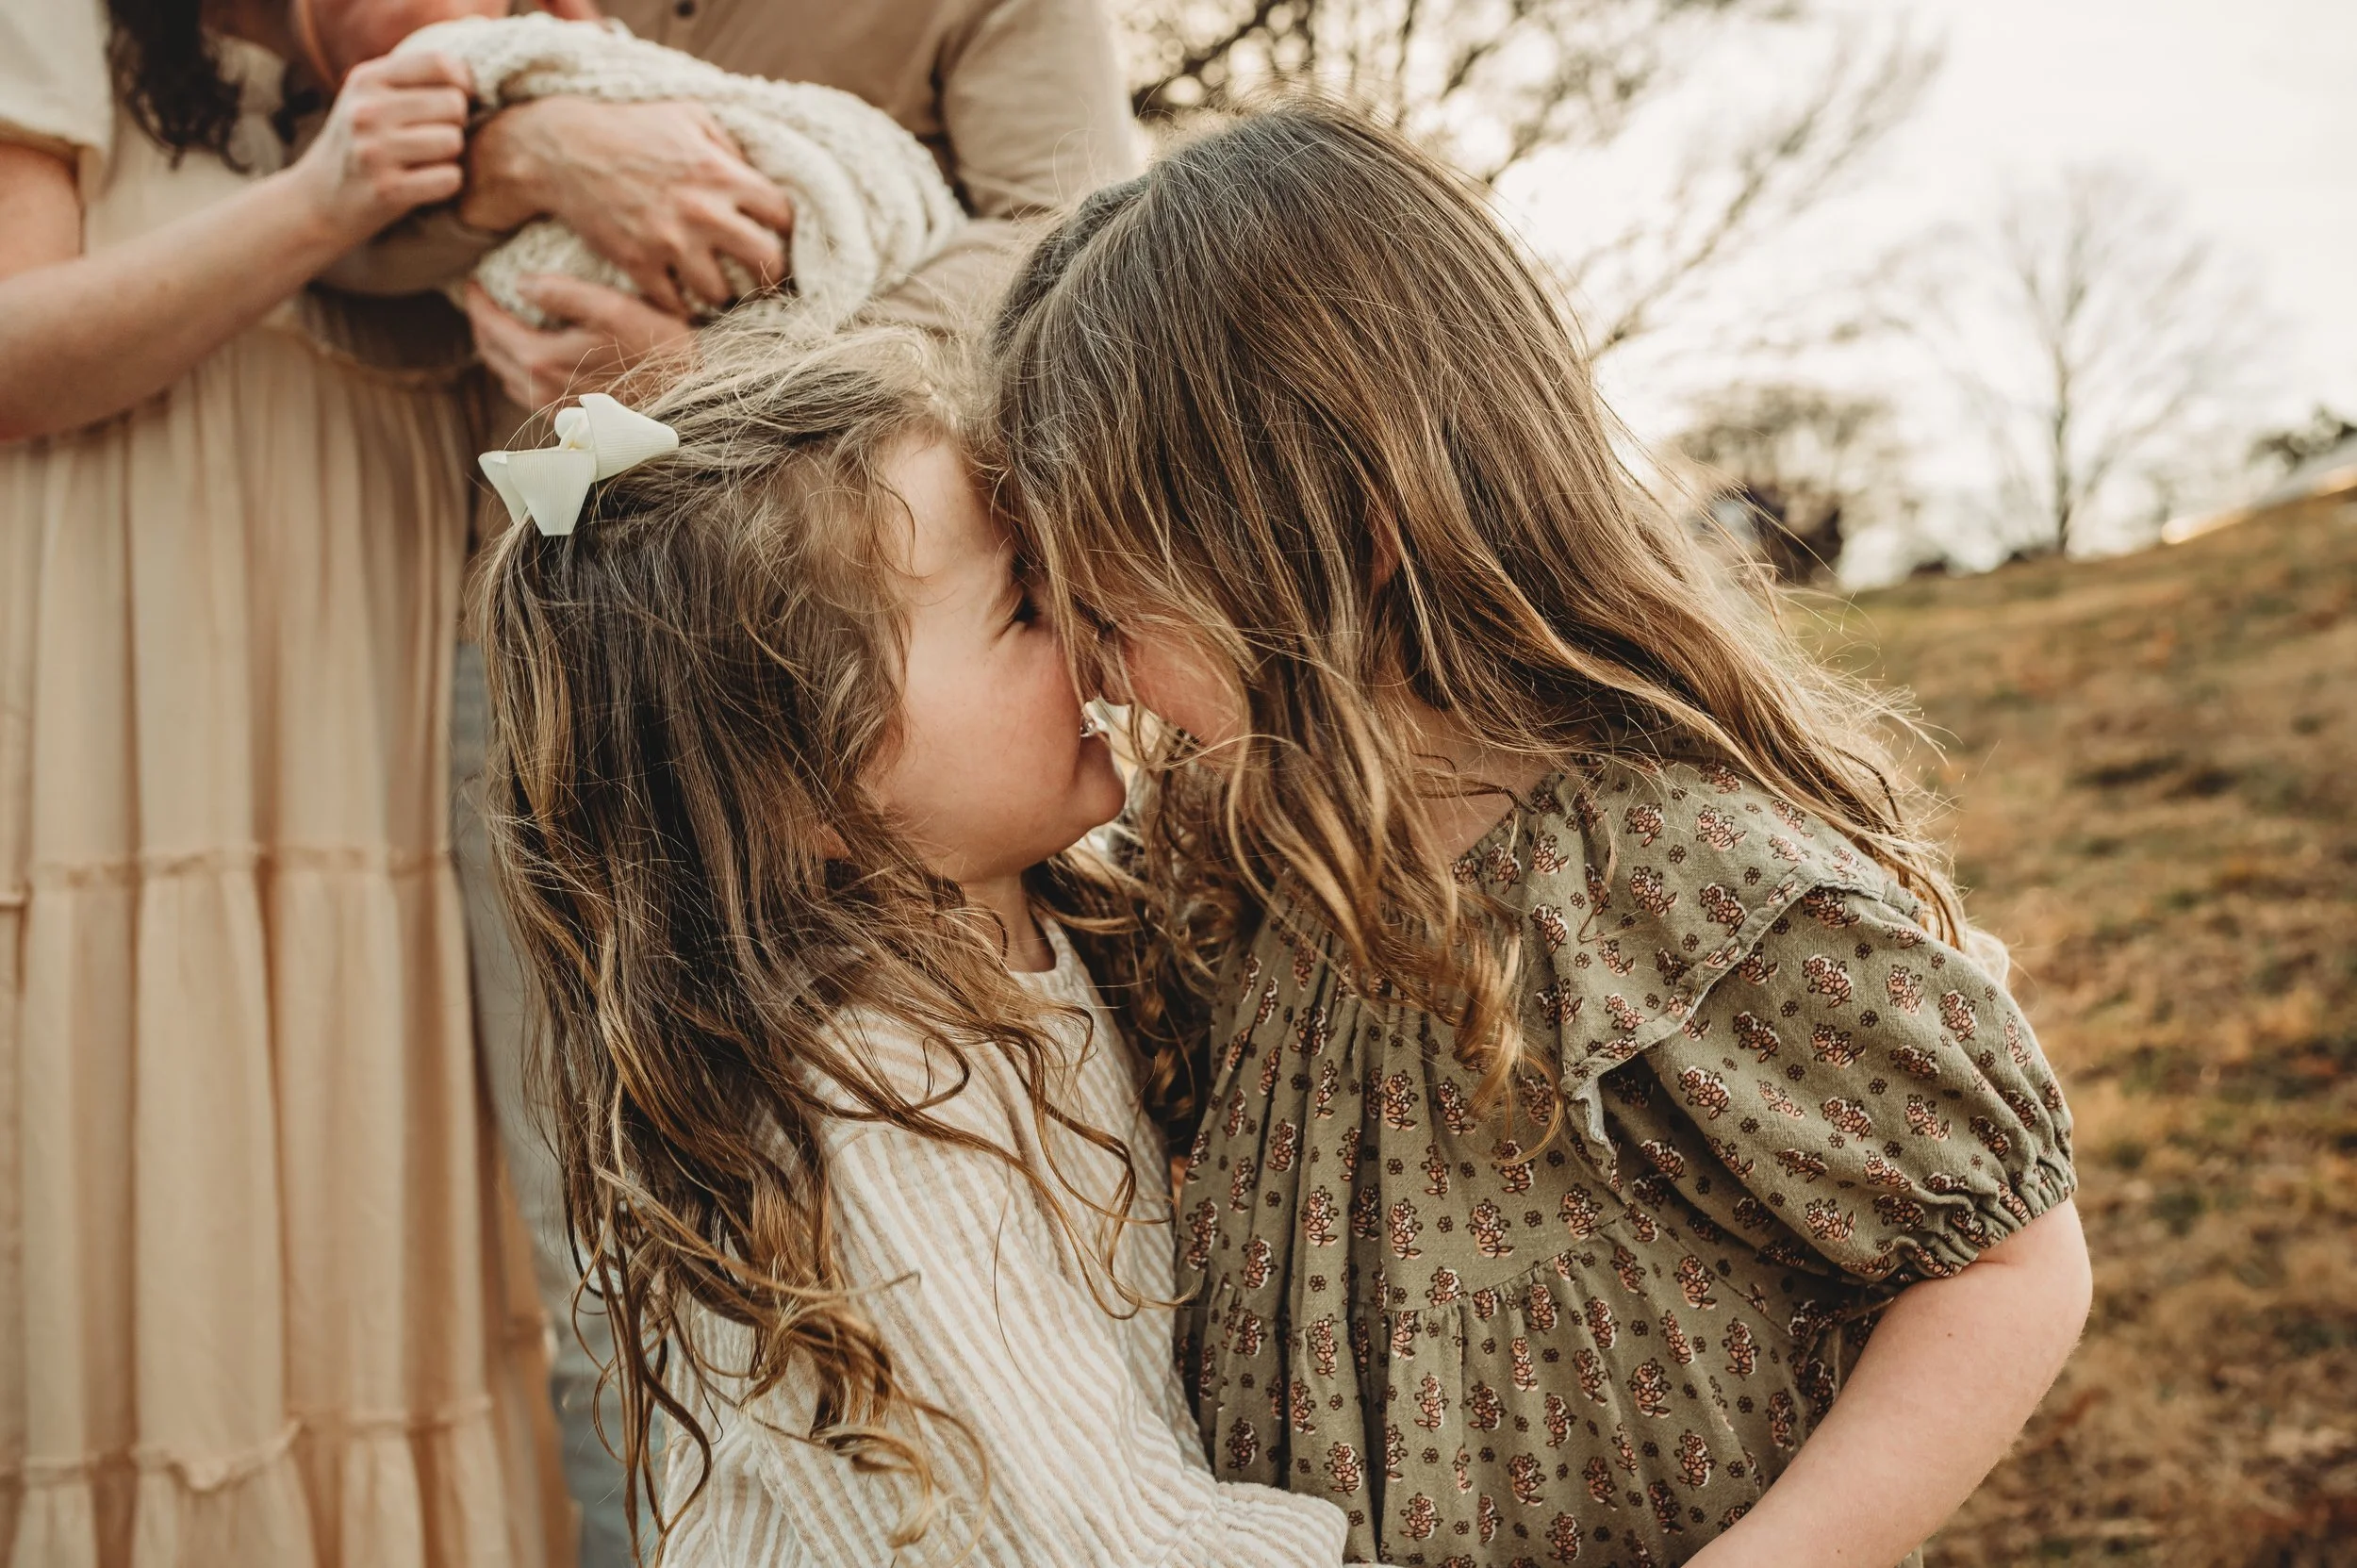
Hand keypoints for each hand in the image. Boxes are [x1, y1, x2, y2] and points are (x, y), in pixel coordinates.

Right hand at [288, 52, 472, 243]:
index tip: (461, 99)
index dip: (463, 82)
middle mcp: (366, 110)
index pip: (438, 63)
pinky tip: (427, 182)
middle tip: (436, 135)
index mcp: (367, 79)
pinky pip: (449, 178)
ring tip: (428, 159)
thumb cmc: (364, 141)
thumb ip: (413, 78)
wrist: (319, 197)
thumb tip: (475, 79)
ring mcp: (374, 151)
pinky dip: (448, 182)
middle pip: (453, 104)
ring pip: (453, 141)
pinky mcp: (387, 189)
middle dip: (456, 122)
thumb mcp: (372, 96)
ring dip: (452, 155)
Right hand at [461, 98, 793, 314]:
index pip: (783, 216)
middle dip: (770, 274)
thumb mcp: (689, 116)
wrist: (562, 150)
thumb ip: (730, 147)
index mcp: (722, 174)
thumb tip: (759, 178)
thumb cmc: (631, 128)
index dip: (784, 229)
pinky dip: (680, 306)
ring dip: (723, 295)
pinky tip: (682, 298)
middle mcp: (703, 212)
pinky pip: (675, 305)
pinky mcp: (638, 264)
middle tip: (762, 278)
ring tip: (719, 289)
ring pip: (721, 294)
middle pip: (767, 262)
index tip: (776, 236)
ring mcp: (670, 242)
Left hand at [466, 275, 694, 409]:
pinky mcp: (570, 420)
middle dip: (481, 324)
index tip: (475, 281)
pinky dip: (519, 370)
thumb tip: (521, 282)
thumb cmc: (659, 354)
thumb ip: (564, 293)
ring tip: (503, 325)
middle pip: (490, 353)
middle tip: (484, 300)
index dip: (477, 301)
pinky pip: (527, 392)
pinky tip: (534, 358)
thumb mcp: (615, 309)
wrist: (689, 404)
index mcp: (541, 358)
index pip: (489, 326)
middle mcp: (539, 388)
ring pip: (507, 375)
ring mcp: (553, 409)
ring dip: (498, 349)